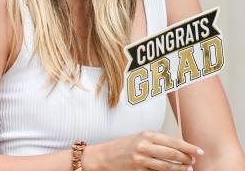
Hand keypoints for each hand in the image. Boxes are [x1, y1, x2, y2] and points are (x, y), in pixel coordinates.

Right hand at [83, 131, 203, 170]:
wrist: (104, 156)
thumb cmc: (123, 147)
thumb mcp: (139, 138)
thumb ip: (157, 141)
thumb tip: (178, 148)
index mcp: (146, 135)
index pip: (173, 141)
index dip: (188, 147)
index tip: (199, 151)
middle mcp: (144, 146)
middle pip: (172, 154)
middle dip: (186, 158)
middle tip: (193, 161)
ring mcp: (141, 160)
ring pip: (167, 166)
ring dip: (180, 168)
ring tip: (188, 169)